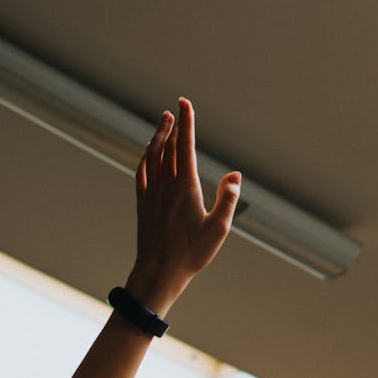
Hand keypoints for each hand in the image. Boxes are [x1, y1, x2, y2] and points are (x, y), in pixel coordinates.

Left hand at [125, 98, 240, 314]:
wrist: (157, 273)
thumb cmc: (191, 254)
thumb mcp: (218, 230)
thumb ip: (227, 200)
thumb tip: (235, 175)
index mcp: (186, 188)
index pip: (186, 147)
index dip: (187, 123)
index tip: (185, 104)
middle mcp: (166, 185)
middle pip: (169, 146)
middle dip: (175, 124)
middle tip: (178, 106)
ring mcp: (151, 193)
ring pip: (153, 156)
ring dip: (159, 136)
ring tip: (164, 120)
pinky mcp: (143, 203)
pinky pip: (142, 171)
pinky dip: (146, 156)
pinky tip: (149, 151)